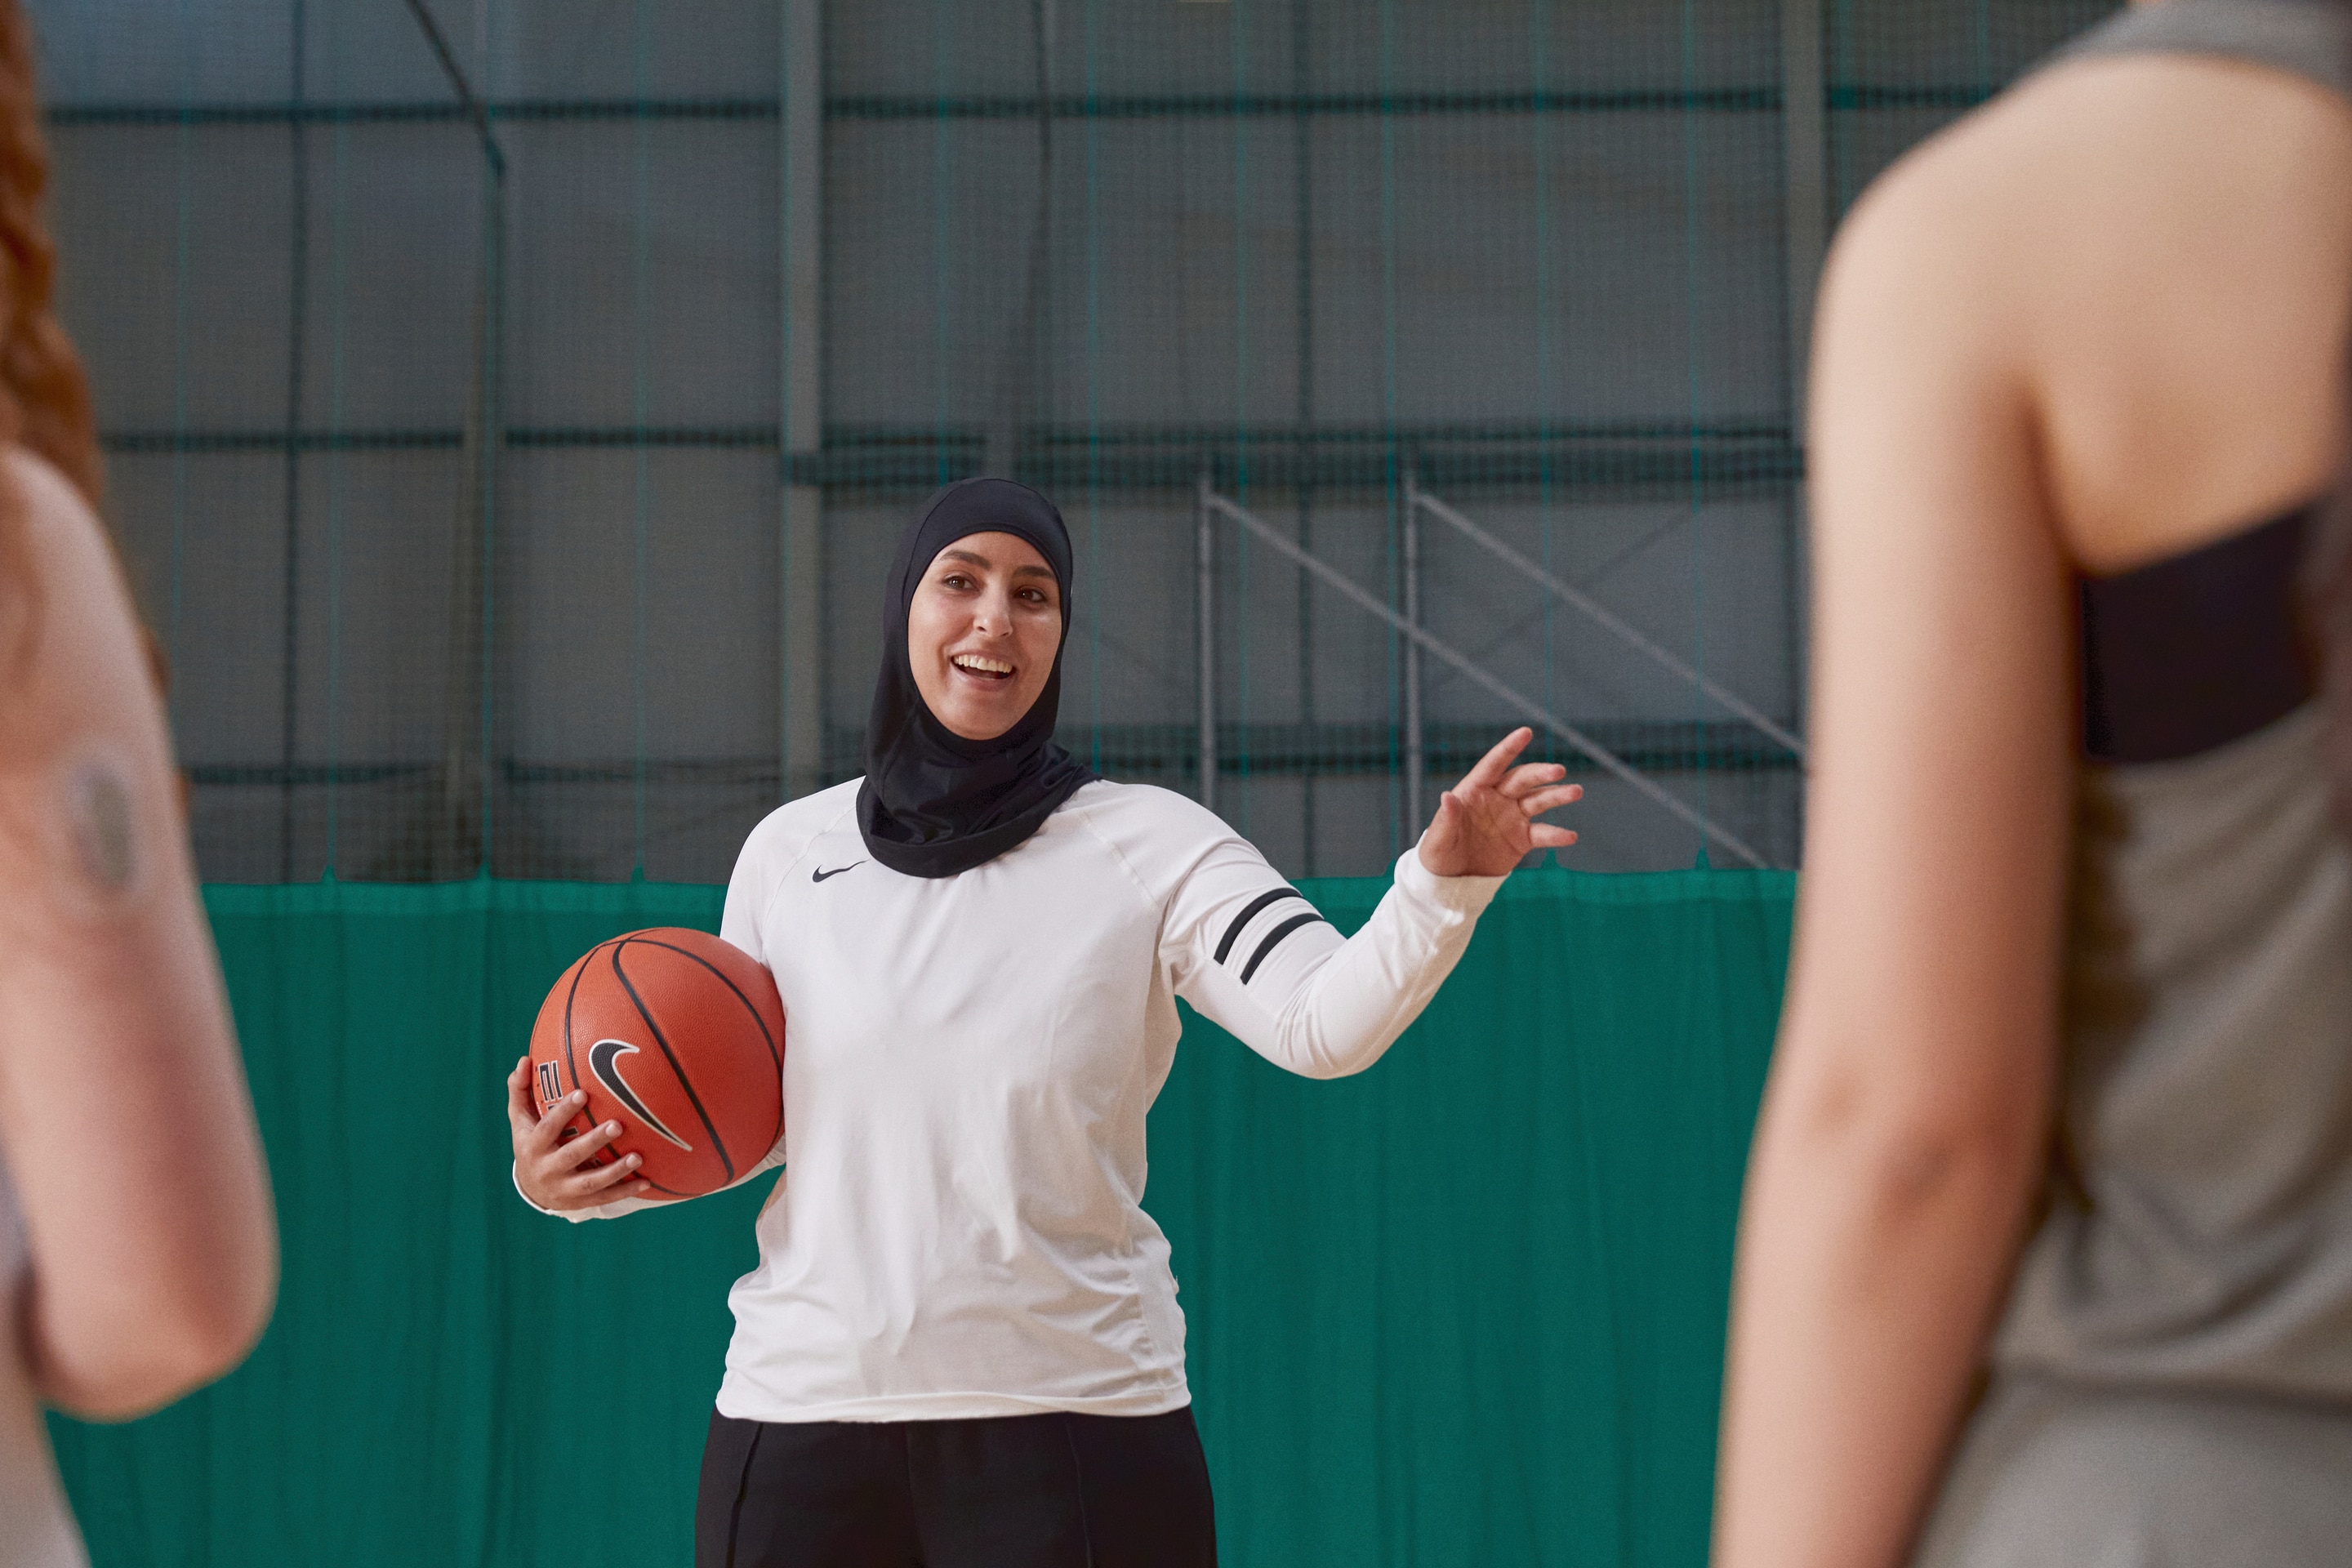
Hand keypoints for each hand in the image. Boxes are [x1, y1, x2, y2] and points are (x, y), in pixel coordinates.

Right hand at [506, 1055, 655, 1211]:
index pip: (547, 1127)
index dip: (563, 1111)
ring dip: (615, 1171)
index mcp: (532, 1146)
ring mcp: (563, 1189)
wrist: (530, 1189)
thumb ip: (520, 1089)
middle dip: (594, 1141)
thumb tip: (525, 1059)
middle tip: (618, 1125)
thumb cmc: (530, 1141)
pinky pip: (604, 1198)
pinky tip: (647, 1181)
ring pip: (590, 1182)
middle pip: (571, 1156)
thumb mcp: (520, 1119)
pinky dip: (625, 1191)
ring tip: (638, 1157)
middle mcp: (546, 1169)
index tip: (583, 1093)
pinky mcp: (578, 1203)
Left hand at [1416, 727, 1581, 877]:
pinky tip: (1570, 837)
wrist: (1451, 881)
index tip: (1526, 732)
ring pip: (1538, 801)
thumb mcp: (1438, 839)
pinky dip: (1557, 835)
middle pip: (1522, 780)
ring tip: (1576, 791)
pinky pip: (1543, 834)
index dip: (1508, 748)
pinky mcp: (1522, 840)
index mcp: (1474, 790)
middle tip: (1558, 770)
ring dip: (1557, 795)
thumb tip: (1448, 796)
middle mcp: (1497, 799)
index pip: (1493, 764)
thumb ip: (1447, 818)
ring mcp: (1512, 818)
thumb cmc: (1438, 854)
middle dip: (1540, 773)